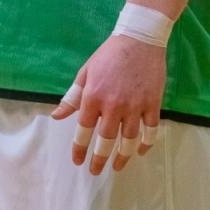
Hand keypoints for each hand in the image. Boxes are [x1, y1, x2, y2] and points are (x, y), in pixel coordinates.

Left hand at [50, 34, 164, 174]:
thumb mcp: (86, 72)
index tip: (78, 161)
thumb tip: (57, 116)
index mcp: (93, 96)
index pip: (84, 130)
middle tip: (95, 171)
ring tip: (117, 166)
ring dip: (123, 157)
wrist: (139, 39)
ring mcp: (135, 106)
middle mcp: (113, 105)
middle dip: (99, 159)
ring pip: (129, 140)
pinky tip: (140, 151)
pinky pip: (150, 130)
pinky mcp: (152, 104)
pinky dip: (146, 144)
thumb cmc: (109, 55)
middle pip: (106, 141)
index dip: (80, 148)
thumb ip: (73, 97)